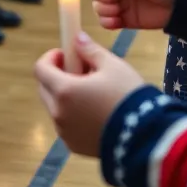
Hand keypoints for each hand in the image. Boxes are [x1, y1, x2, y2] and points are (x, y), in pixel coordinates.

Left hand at [34, 32, 148, 156]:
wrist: (145, 137)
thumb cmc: (128, 96)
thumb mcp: (112, 66)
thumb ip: (90, 50)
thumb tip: (77, 39)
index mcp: (63, 91)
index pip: (40, 69)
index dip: (51, 57)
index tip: (66, 53)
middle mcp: (58, 113)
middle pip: (45, 88)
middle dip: (57, 76)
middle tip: (81, 71)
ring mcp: (65, 133)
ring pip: (55, 107)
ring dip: (65, 96)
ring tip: (93, 93)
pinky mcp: (74, 147)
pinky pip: (66, 125)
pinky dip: (73, 115)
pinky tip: (96, 113)